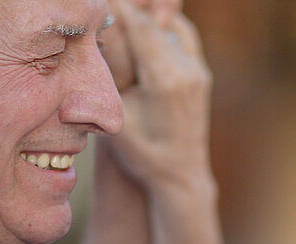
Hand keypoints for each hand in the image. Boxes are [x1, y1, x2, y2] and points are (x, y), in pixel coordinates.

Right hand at [103, 0, 212, 194]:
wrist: (180, 175)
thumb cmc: (142, 153)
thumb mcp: (116, 116)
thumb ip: (111, 75)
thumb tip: (95, 36)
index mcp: (165, 79)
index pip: (139, 25)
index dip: (116, 8)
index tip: (95, 4)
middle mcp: (187, 69)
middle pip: (153, 21)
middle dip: (128, 10)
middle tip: (103, 9)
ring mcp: (198, 69)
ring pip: (168, 24)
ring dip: (144, 17)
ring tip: (118, 16)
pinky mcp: (200, 70)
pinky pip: (180, 34)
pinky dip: (160, 26)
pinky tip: (140, 29)